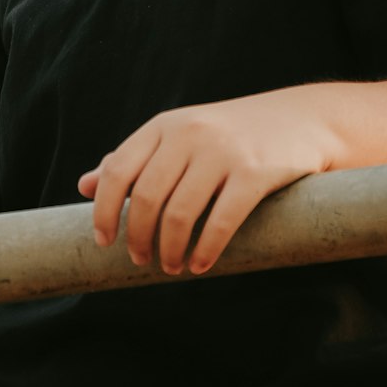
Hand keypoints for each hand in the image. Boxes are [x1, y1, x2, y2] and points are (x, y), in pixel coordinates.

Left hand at [75, 89, 336, 276]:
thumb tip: (84, 185)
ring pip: (179, 213)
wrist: (302, 119)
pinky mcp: (255, 172)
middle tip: (141, 261)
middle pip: (145, 197)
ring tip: (173, 267)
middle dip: (138, 237)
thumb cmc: (231, 135)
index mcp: (165, 125)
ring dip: (170, 250)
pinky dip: (206, 250)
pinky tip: (201, 265)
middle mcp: (190, 133)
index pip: (118, 170)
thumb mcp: (181, 136)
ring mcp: (223, 151)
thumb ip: (135, 159)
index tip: (103, 242)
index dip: (103, 210)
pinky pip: (220, 221)